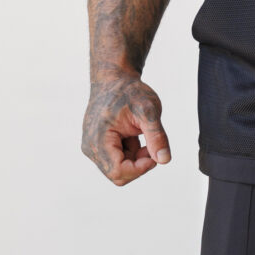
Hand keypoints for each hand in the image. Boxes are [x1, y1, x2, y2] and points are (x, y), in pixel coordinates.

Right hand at [81, 72, 171, 186]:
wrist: (114, 80)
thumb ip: (157, 136)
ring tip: (139, 135)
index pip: (119, 171)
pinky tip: (132, 135)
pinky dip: (129, 153)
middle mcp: (90, 148)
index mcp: (98, 139)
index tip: (154, 153)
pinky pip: (116, 162)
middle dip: (138, 164)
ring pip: (118, 170)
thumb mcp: (148, 110)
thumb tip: (164, 160)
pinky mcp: (96, 147)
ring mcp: (91, 148)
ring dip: (134, 158)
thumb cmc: (129, 92)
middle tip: (150, 144)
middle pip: (118, 175)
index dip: (140, 168)